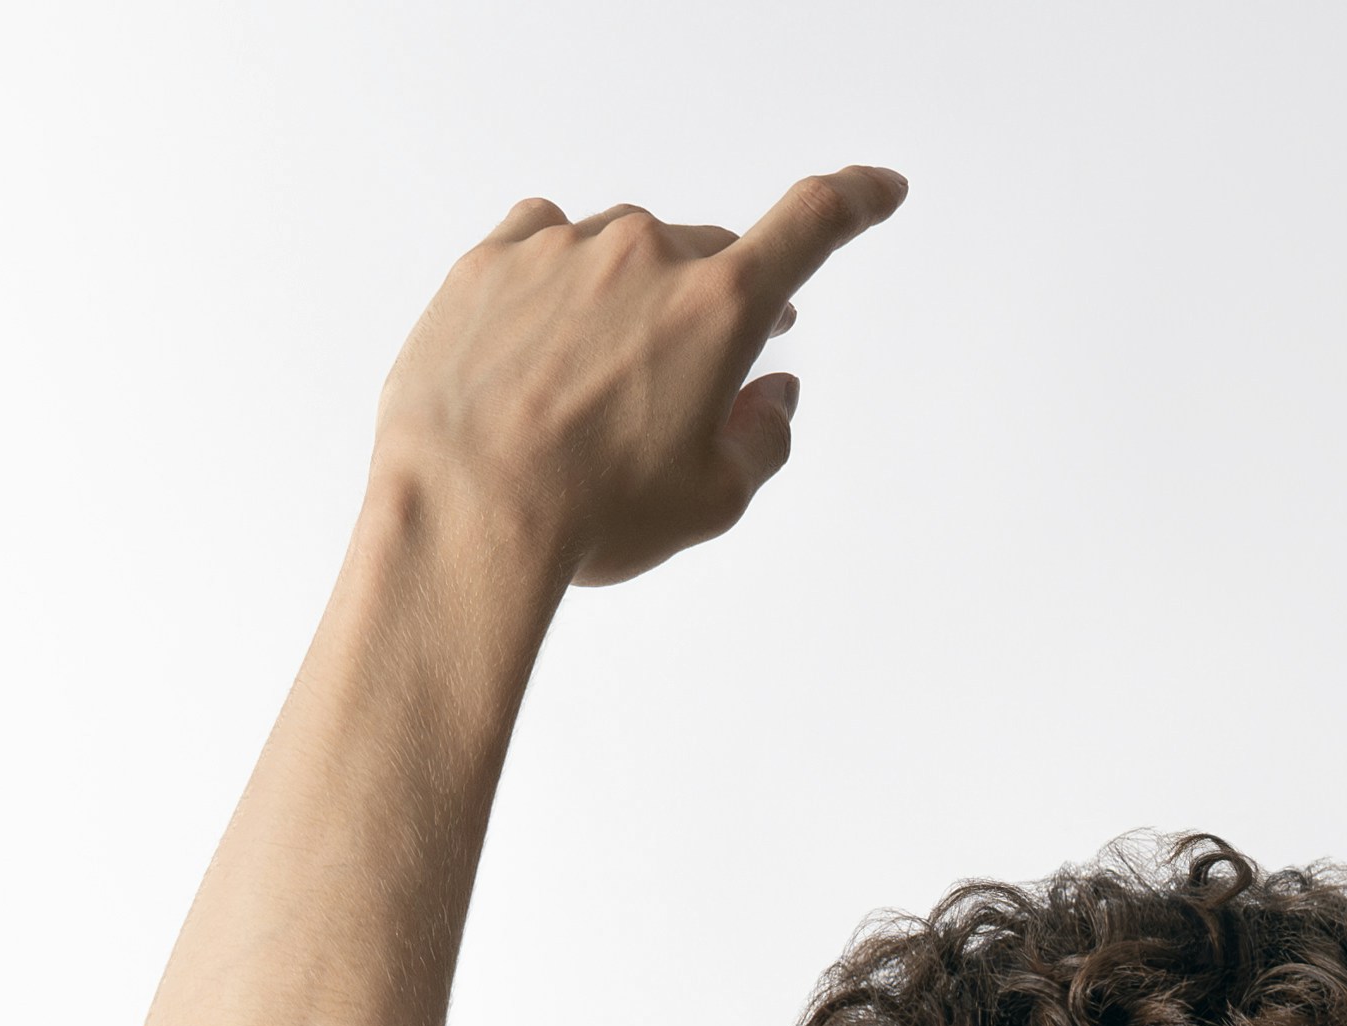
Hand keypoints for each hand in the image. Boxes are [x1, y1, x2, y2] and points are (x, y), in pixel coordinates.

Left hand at [374, 167, 904, 592]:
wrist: (464, 509)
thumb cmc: (594, 515)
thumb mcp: (711, 502)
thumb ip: (763, 437)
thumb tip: (775, 391)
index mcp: (719, 309)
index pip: (810, 226)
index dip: (857, 200)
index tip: (883, 188)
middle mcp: (646, 253)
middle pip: (707, 259)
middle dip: (714, 308)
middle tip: (695, 379)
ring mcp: (564, 247)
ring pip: (623, 251)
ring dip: (630, 301)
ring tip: (598, 389)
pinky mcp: (493, 258)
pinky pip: (544, 242)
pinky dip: (559, 282)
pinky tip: (544, 339)